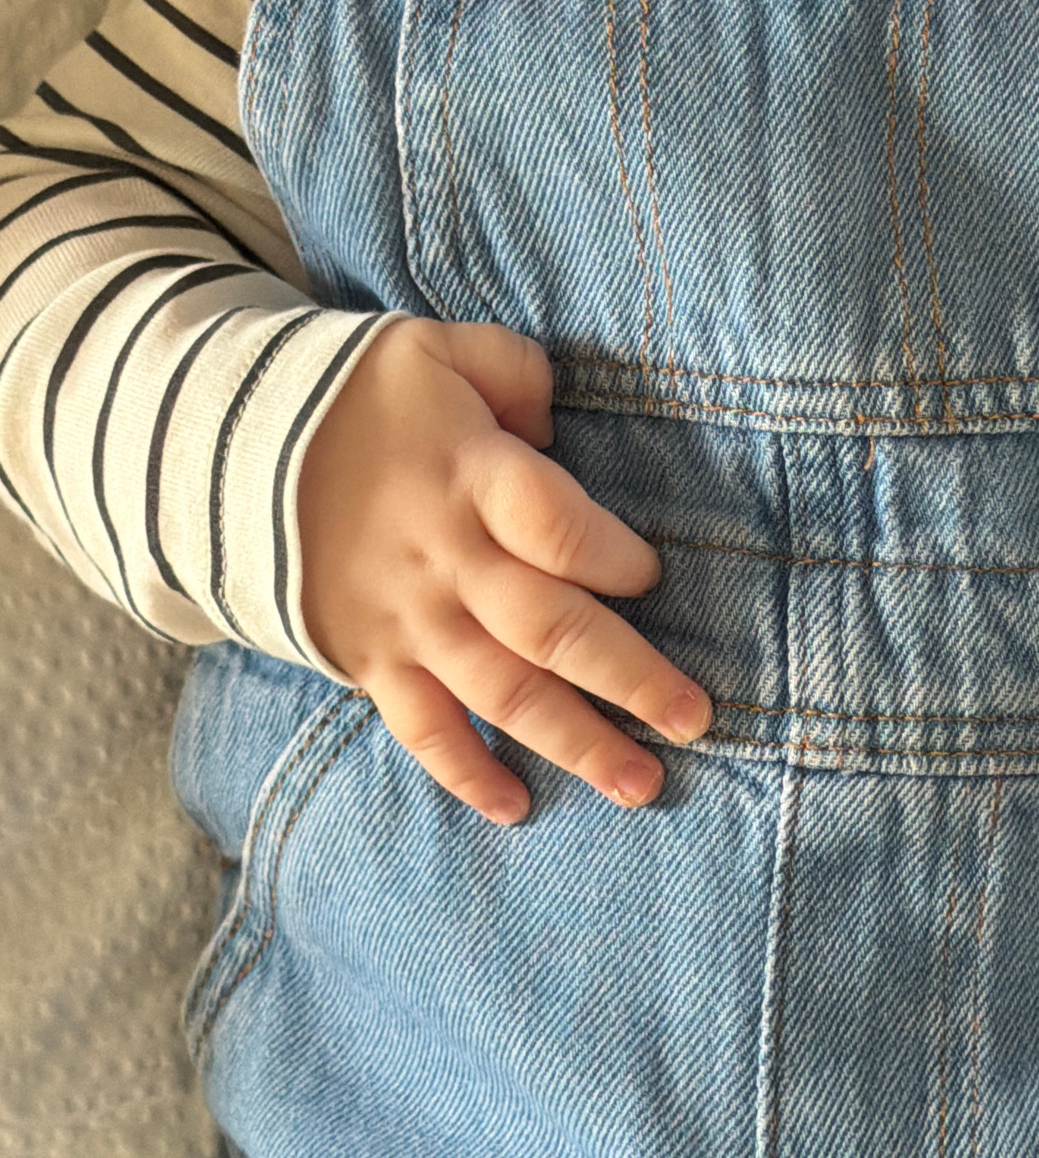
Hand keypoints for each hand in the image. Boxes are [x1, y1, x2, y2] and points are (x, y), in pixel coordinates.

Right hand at [297, 318, 712, 822]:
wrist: (224, 446)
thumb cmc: (358, 397)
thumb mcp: (440, 349)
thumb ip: (518, 373)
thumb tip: (556, 427)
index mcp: (470, 475)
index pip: (554, 525)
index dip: (610, 556)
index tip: (651, 576)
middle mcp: (446, 559)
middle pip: (550, 630)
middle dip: (630, 680)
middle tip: (695, 720)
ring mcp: (409, 620)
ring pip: (502, 694)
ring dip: (576, 744)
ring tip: (643, 785)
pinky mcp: (371, 660)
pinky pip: (422, 729)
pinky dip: (466, 773)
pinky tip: (517, 808)